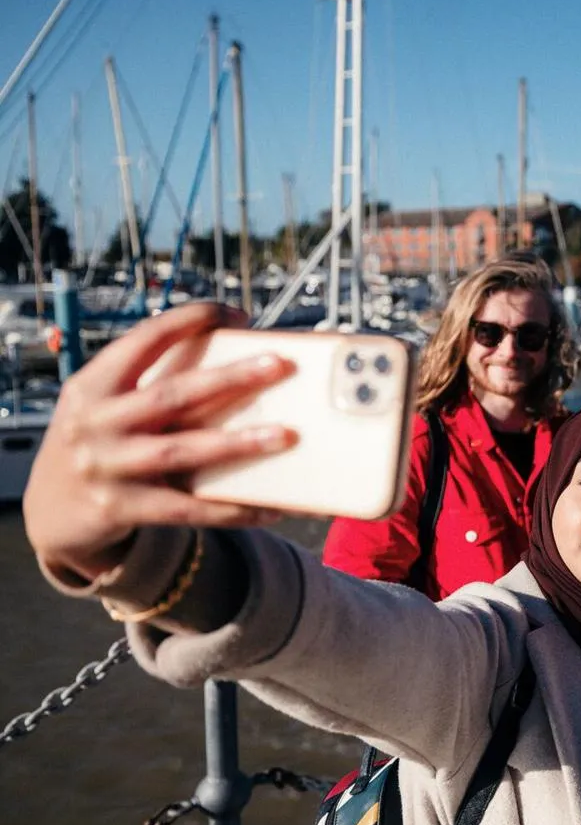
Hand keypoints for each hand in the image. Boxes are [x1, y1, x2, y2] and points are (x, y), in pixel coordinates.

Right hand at [23, 303, 296, 580]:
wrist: (50, 511)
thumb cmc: (100, 444)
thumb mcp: (105, 405)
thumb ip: (153, 385)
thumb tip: (240, 364)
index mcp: (93, 384)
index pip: (145, 339)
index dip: (191, 321)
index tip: (239, 314)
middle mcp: (94, 422)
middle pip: (172, 394)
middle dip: (230, 378)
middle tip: (279, 365)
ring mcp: (104, 467)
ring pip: (181, 451)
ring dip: (237, 443)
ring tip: (286, 435)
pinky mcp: (119, 509)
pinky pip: (186, 509)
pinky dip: (231, 509)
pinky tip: (271, 507)